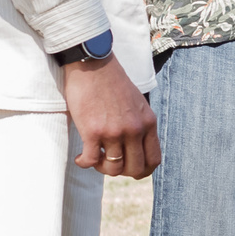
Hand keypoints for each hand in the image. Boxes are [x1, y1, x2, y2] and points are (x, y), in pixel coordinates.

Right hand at [64, 57, 158, 178]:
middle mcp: (134, 129)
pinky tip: (81, 157)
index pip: (154, 160)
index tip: (128, 167)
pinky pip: (90, 160)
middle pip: (134, 169)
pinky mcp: (92, 131)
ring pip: (113, 168)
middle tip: (108, 163)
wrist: (93, 63)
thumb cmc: (112, 82)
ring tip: (94, 158)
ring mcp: (114, 131)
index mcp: (148, 123)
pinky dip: (84, 163)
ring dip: (101, 168)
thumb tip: (135, 149)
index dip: (141, 170)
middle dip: (121, 172)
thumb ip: (140, 125)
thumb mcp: (138, 104)